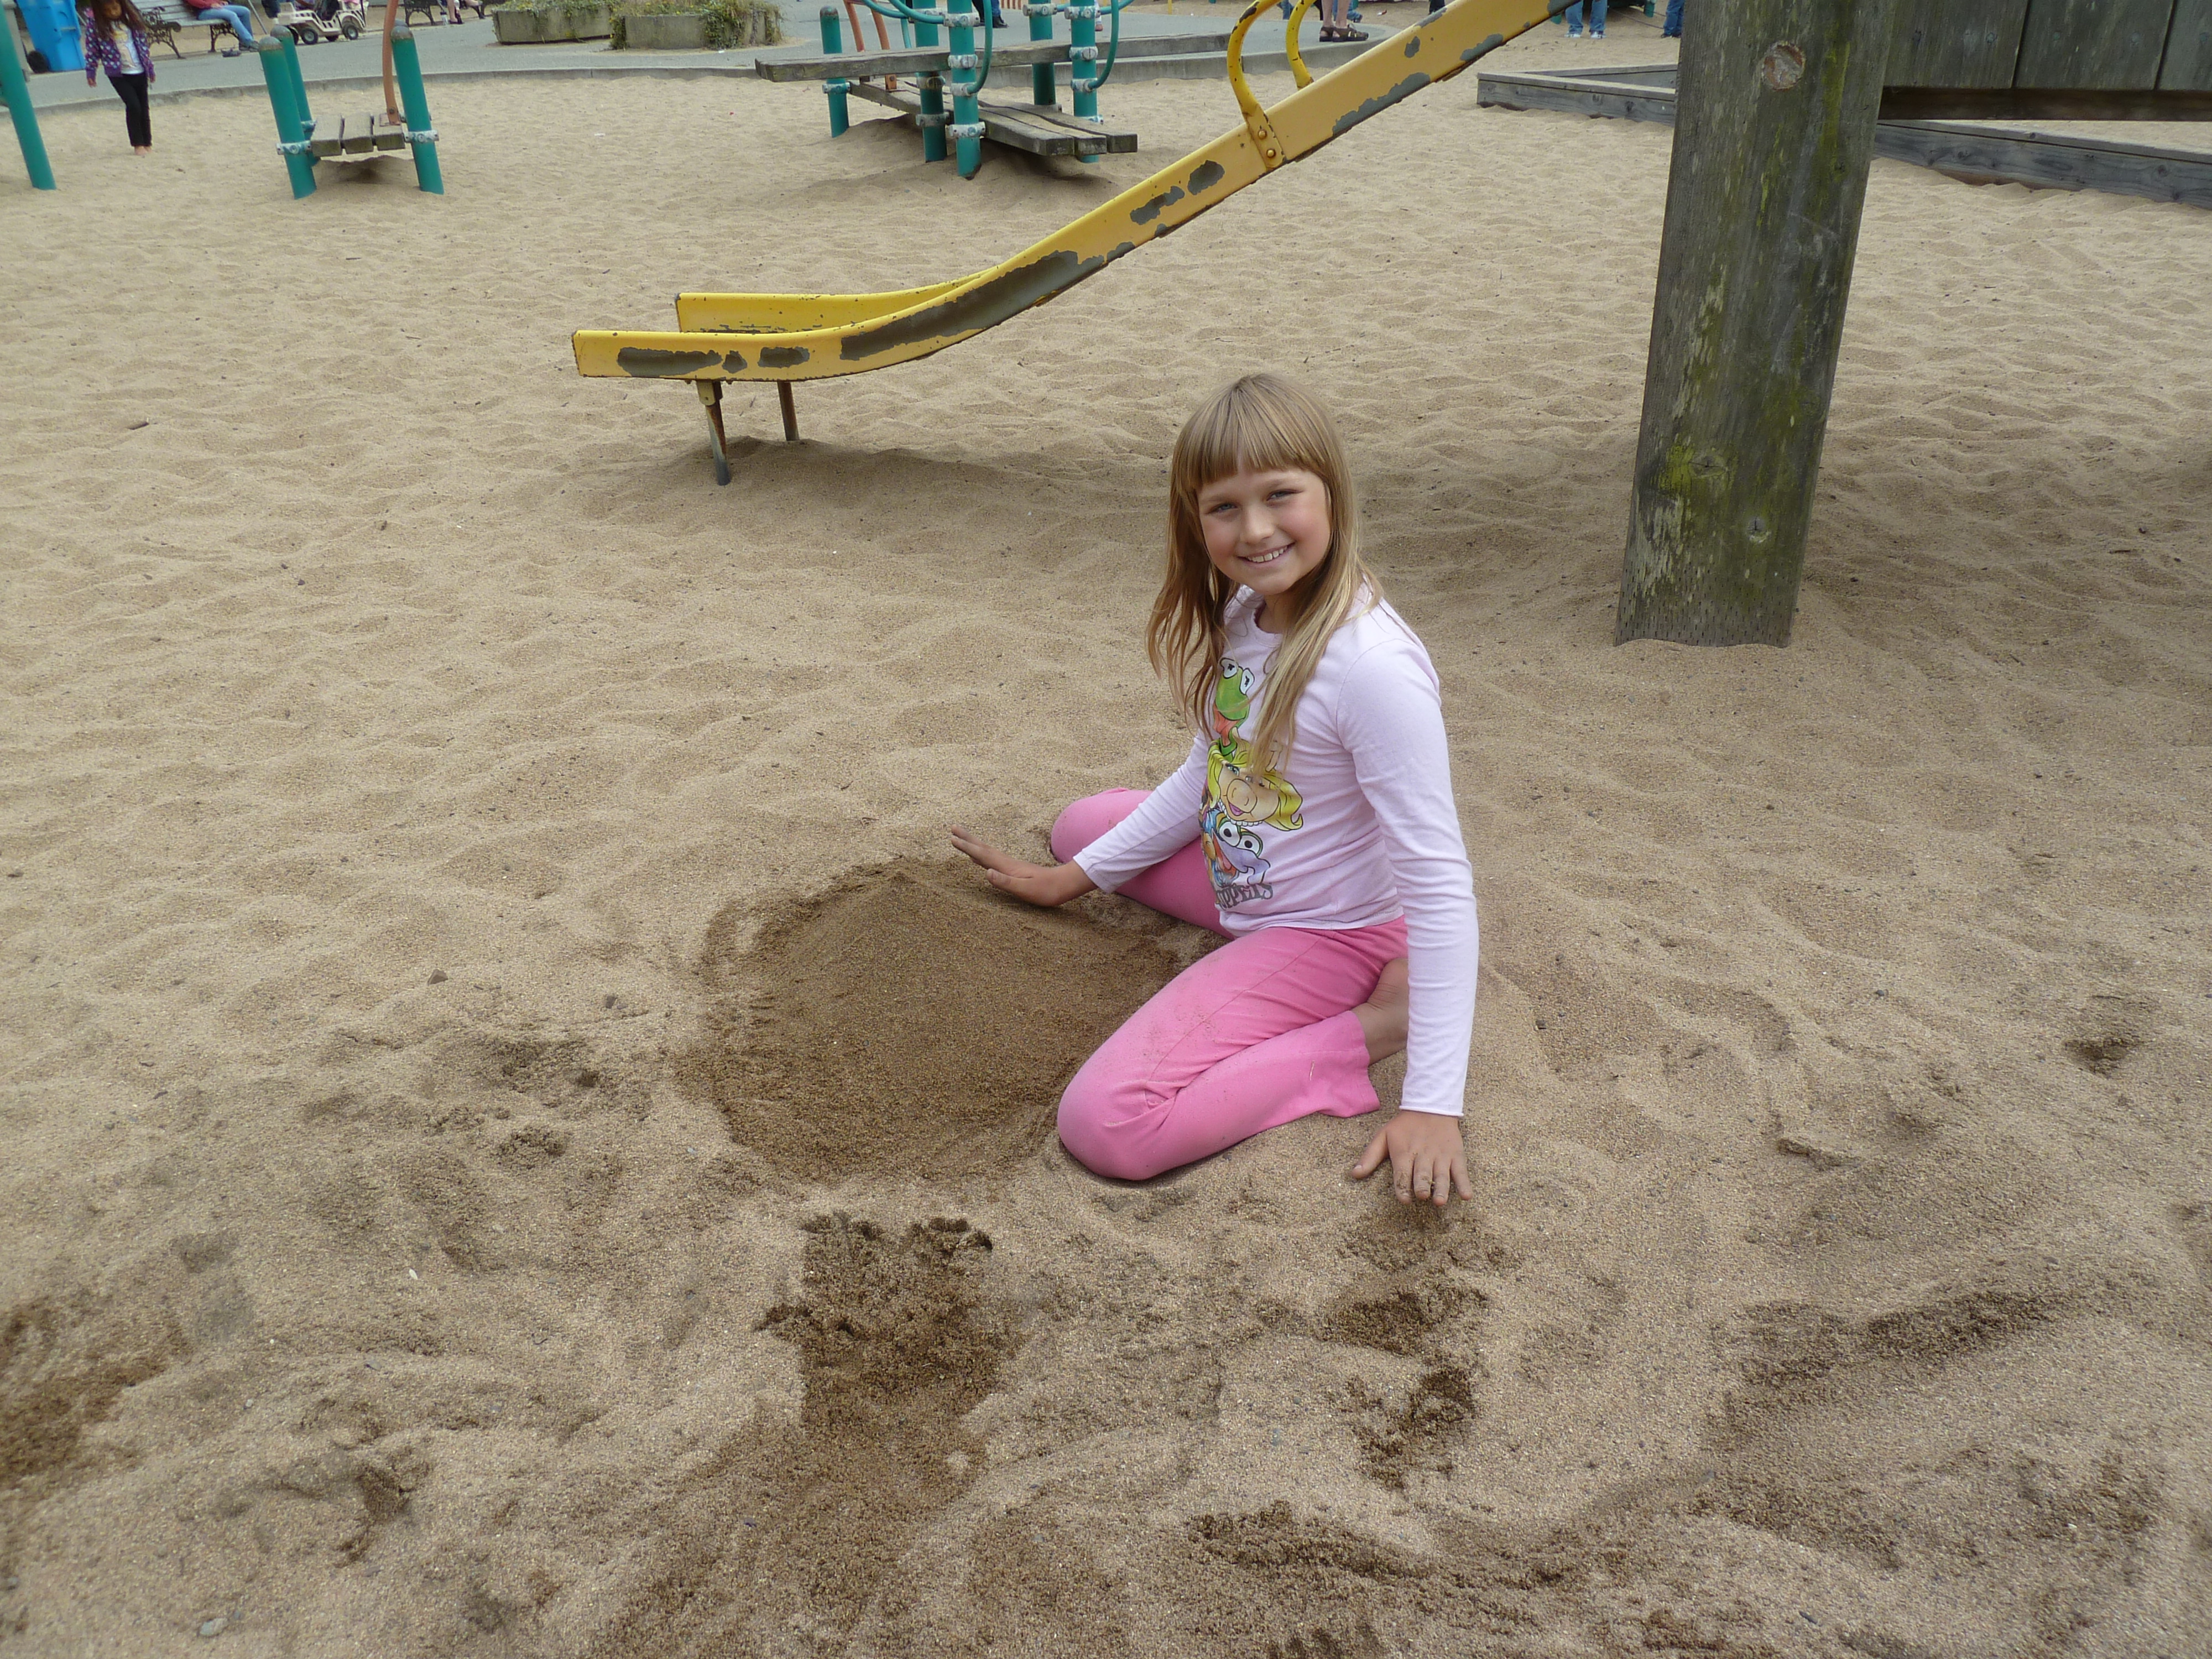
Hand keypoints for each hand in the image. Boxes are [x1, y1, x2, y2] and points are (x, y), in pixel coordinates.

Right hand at [949, 827, 1097, 907]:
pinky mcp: (1014, 869)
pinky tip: (980, 858)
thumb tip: (987, 872)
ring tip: (962, 839)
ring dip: (973, 844)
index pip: (982, 854)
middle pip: (983, 848)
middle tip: (953, 828)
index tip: (952, 838)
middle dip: (967, 839)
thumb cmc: (1045, 890)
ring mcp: (1010, 865)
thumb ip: (1005, 882)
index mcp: (1007, 866)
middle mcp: (1007, 862)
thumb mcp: (1025, 890)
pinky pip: (992, 859)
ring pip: (987, 852)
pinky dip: (982, 854)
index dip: (967, 847)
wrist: (1064, 885)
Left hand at [1351, 1109, 1473, 1207]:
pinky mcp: (1455, 1155)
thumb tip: (1354, 1174)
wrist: (1431, 1106)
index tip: (1404, 1199)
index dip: (1403, 1186)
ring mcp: (1441, 1155)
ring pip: (1442, 1174)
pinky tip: (1466, 1195)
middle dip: (1422, 1185)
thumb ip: (1370, 1156)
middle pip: (1422, 1173)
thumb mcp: (1383, 1136)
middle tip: (1422, 1196)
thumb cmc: (1404, 1126)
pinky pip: (1461, 1170)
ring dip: (1441, 1188)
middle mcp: (1423, 1155)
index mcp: (1404, 1152)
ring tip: (1440, 1201)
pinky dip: (1464, 1183)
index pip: (1403, 1172)